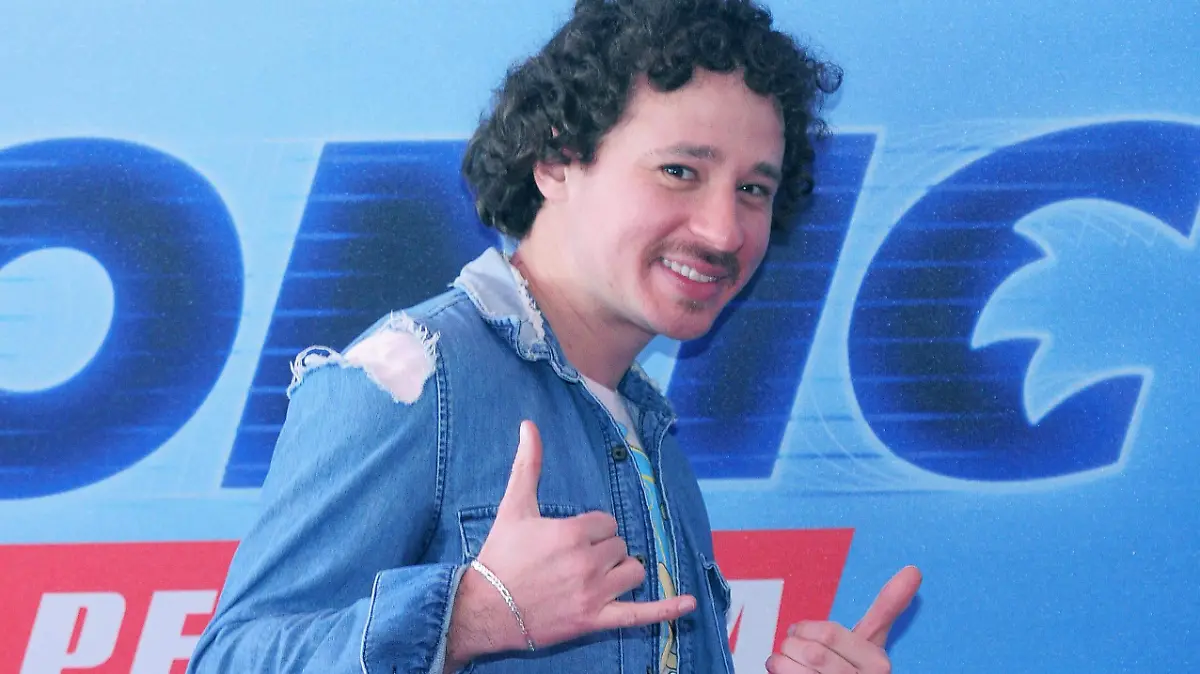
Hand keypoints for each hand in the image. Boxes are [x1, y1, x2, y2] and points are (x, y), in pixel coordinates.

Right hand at [448, 420, 695, 663]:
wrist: (485, 609)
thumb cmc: (500, 556)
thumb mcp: (514, 507)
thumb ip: (528, 465)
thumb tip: (529, 425)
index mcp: (573, 532)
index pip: (606, 522)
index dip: (590, 530)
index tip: (567, 540)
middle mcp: (588, 562)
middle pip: (620, 545)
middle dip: (602, 550)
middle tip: (571, 561)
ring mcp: (594, 593)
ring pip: (632, 571)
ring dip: (620, 571)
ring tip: (595, 576)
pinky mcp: (595, 620)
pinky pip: (639, 615)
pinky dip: (666, 610)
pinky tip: (688, 604)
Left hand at [766, 565, 921, 673]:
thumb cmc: (854, 670)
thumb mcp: (871, 642)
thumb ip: (888, 607)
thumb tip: (914, 569)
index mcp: (878, 664)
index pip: (829, 634)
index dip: (805, 628)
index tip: (799, 630)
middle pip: (812, 651)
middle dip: (792, 644)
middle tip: (790, 646)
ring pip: (796, 668)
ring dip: (781, 660)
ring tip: (784, 661)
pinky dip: (778, 672)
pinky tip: (783, 673)